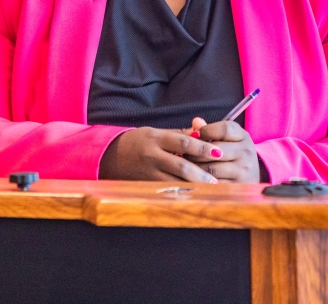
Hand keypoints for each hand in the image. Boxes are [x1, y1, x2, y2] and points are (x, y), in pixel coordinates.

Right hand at [98, 127, 223, 182]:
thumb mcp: (156, 133)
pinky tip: (192, 196)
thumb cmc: (138, 142)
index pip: (183, 142)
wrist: (109, 155)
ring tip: (209, 190)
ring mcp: (148, 172)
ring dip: (193, 187)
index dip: (202, 148)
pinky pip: (165, 191)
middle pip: (180, 166)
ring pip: (174, 182)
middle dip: (200, 174)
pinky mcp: (144, 185)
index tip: (218, 152)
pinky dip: (180, 194)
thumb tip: (203, 132)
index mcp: (156, 138)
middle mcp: (152, 155)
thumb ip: (179, 134)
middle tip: (217, 179)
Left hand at [184, 119, 259, 182]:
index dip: (206, 130)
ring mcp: (243, 170)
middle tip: (184, 153)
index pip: (224, 129)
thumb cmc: (233, 155)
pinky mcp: (236, 186)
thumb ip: (210, 130)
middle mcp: (246, 152)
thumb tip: (196, 122)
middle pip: (215, 149)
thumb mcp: (227, 139)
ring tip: (187, 166)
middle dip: (196, 151)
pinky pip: (212, 184)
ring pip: (211, 168)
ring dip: (195, 167)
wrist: (251, 178)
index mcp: (243, 136)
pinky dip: (201, 181)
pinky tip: (194, 178)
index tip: (193, 135)